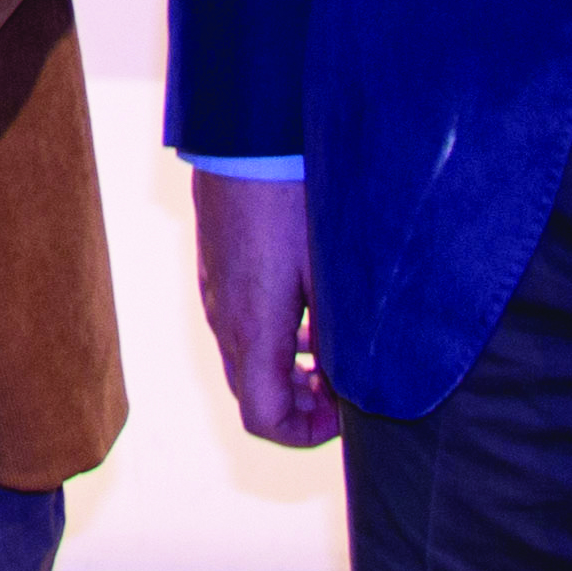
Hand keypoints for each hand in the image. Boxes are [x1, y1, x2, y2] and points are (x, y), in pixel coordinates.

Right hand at [194, 171, 340, 446]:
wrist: (245, 136)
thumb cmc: (293, 200)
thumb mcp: (332, 274)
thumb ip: (342, 335)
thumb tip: (357, 375)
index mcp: (254, 330)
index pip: (265, 420)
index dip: (308, 434)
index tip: (345, 411)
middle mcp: (224, 319)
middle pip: (253, 395)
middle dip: (300, 404)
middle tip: (341, 385)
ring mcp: (213, 292)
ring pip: (245, 360)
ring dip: (287, 370)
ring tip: (329, 346)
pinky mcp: (214, 268)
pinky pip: (238, 324)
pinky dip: (273, 338)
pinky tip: (305, 306)